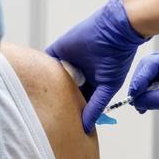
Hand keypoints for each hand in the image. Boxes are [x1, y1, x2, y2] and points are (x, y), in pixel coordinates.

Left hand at [46, 0, 149, 132]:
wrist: (114, 32)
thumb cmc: (117, 59)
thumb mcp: (108, 87)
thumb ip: (95, 106)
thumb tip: (86, 126)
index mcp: (92, 79)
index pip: (79, 98)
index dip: (75, 110)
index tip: (68, 124)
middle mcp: (79, 71)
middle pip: (64, 90)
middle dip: (61, 101)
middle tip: (53, 117)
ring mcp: (68, 60)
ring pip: (54, 79)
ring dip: (51, 89)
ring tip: (45, 105)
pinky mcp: (58, 50)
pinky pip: (47, 64)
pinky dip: (44, 73)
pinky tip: (42, 86)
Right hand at [128, 45, 158, 138]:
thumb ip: (155, 99)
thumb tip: (136, 102)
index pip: (154, 62)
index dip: (140, 77)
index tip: (133, 93)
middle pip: (150, 66)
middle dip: (140, 83)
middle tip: (133, 99)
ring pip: (151, 74)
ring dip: (143, 89)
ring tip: (139, 105)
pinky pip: (156, 82)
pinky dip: (149, 93)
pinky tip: (145, 104)